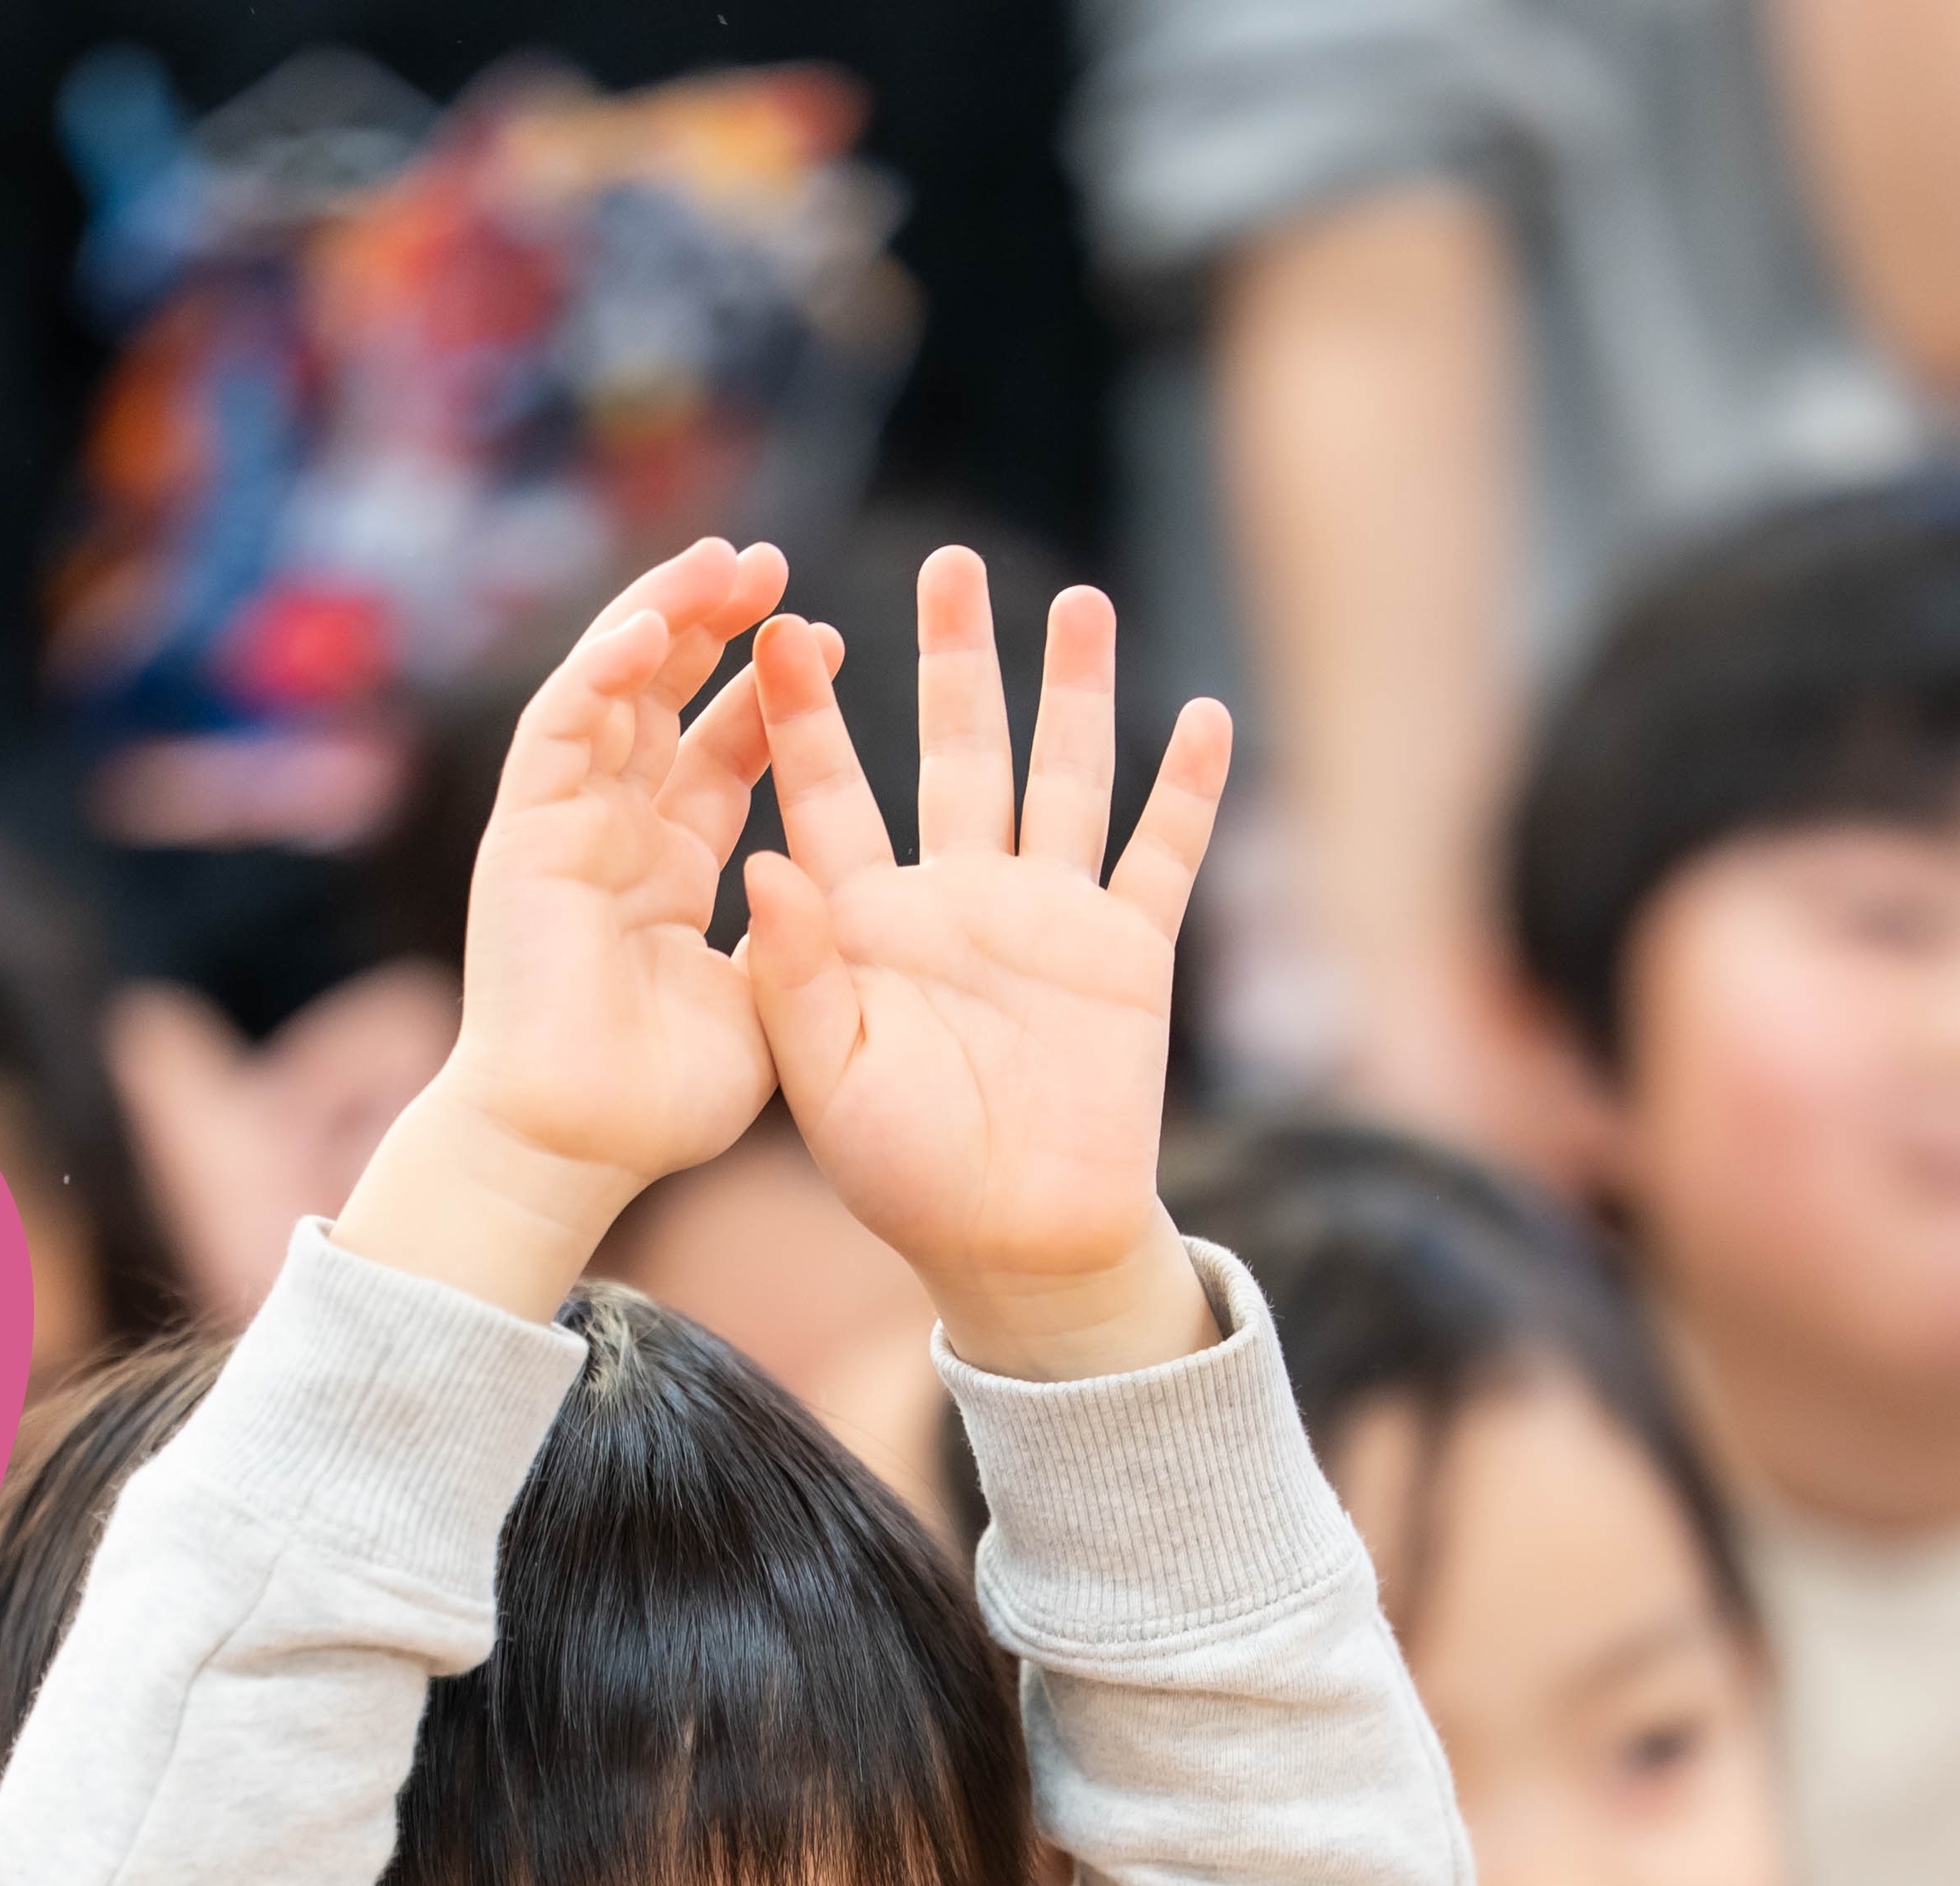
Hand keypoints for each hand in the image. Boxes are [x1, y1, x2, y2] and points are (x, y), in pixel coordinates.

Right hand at [335, 539, 789, 1312]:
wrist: (577, 1150)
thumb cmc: (666, 1102)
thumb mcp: (765, 998)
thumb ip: (795, 932)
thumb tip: (819, 880)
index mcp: (670, 867)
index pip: (723, 751)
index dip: (771, 693)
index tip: (830, 636)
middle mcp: (616, 832)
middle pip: (664, 697)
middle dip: (714, 624)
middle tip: (770, 562)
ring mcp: (566, 826)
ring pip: (610, 689)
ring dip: (659, 617)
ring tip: (720, 561)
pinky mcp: (526, 834)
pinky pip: (560, 729)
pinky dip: (599, 670)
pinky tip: (647, 624)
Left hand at [737, 549, 1234, 1379]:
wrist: (1018, 1246)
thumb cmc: (905, 1177)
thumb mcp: (827, 1078)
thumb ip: (796, 971)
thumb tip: (758, 857)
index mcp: (871, 921)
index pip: (830, 790)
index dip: (805, 712)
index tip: (773, 629)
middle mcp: (959, 897)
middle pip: (958, 747)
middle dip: (953, 657)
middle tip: (948, 565)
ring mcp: (1048, 918)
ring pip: (1064, 775)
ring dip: (1073, 692)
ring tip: (1076, 602)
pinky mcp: (1126, 953)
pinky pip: (1163, 854)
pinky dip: (1185, 788)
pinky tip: (1200, 715)